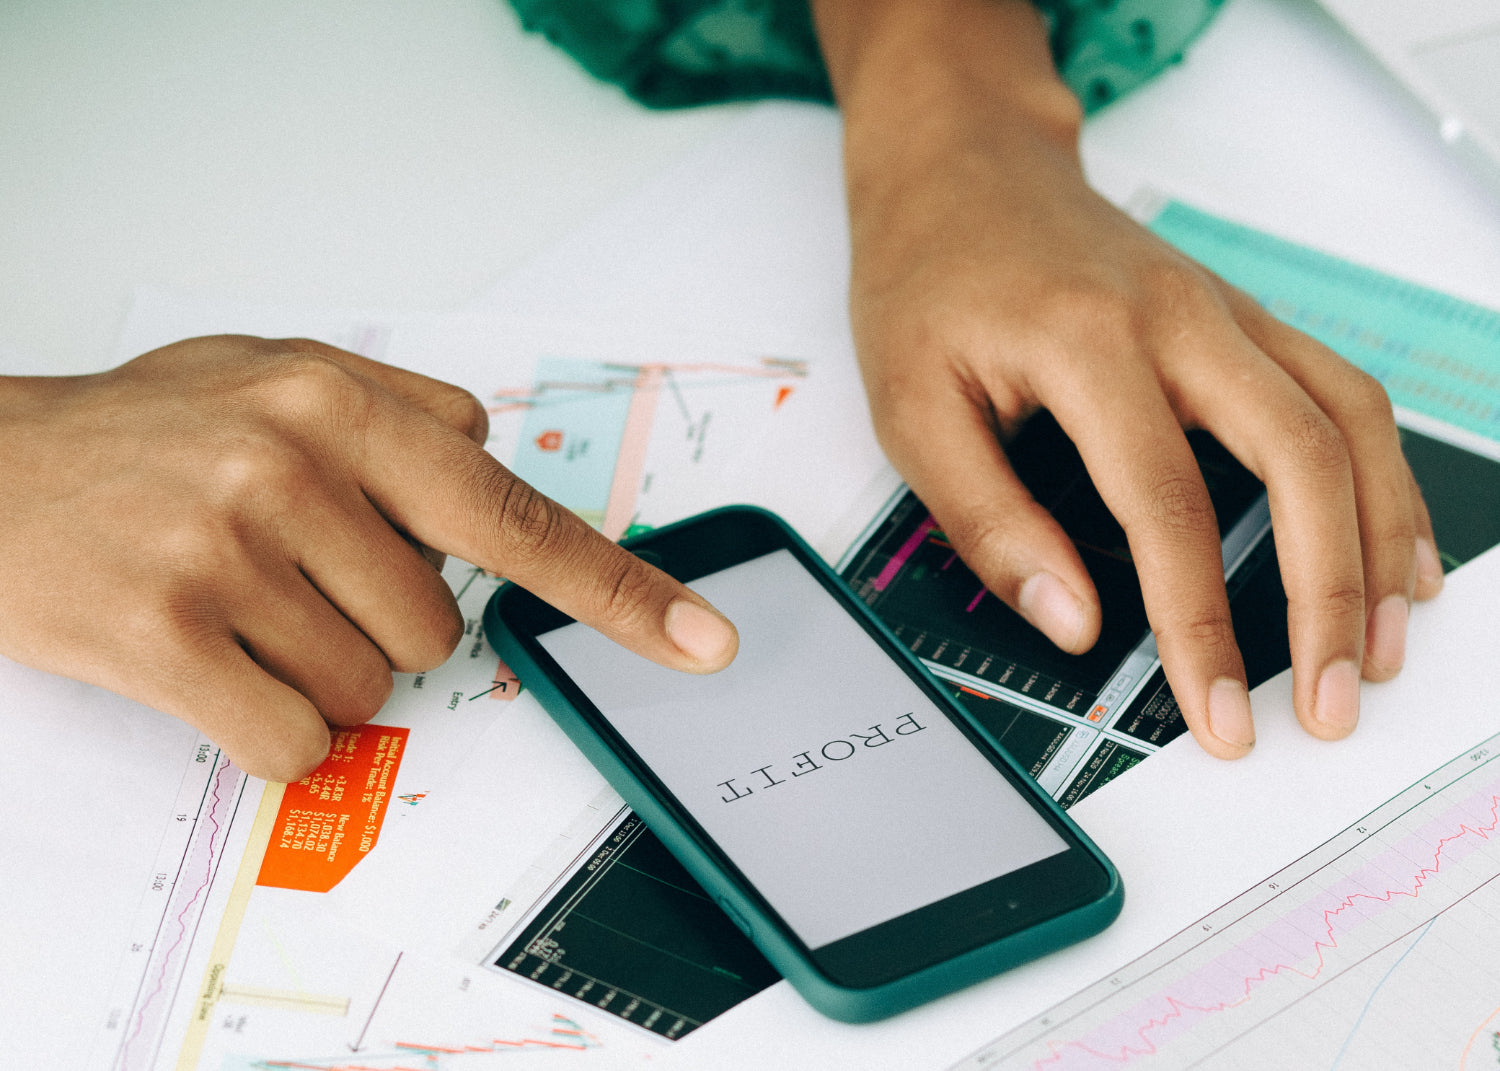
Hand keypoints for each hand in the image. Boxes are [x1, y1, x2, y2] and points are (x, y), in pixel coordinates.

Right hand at [0, 337, 736, 780]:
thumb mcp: (276, 374)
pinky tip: (211, 662)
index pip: (514, 518)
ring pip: (368, 687)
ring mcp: (229, 552)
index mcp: (342, 404)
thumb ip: (399, 413)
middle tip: (285, 571)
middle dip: (374, 620)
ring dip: (315, 668)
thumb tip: (490, 464)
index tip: (699, 640)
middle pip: (435, 628)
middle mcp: (295, 470)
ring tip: (237, 602)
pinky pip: (293, 739)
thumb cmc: (144, 433)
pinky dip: (270, 726)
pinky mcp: (166, 636)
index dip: (619, 589)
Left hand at [814, 0, 1442, 756]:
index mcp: (1088, 341)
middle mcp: (1180, 318)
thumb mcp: (910, 408)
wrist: (961, 172)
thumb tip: (1070, 622)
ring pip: (1349, 420)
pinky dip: (1382, 474)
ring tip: (1385, 643)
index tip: (1219, 711)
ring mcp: (1225, 311)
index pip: (1168, 505)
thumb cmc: (929, 280)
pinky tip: (1390, 545)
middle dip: (1330, 595)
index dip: (1202, 624)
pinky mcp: (1242, 318)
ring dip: (1381, 538)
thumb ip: (986, 521)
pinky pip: (1342, 392)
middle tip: (1333, 700)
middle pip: (1301, 457)